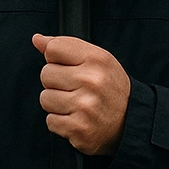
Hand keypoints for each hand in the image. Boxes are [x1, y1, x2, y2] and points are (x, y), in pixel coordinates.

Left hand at [34, 33, 130, 155]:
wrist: (132, 122)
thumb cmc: (109, 88)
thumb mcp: (96, 60)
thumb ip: (65, 46)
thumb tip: (37, 39)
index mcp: (97, 59)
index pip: (53, 49)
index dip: (56, 59)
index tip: (69, 67)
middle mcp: (92, 81)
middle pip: (45, 74)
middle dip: (56, 83)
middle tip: (75, 89)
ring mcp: (85, 106)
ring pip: (45, 98)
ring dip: (57, 104)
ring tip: (76, 105)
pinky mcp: (79, 128)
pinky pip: (50, 121)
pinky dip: (60, 122)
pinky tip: (77, 119)